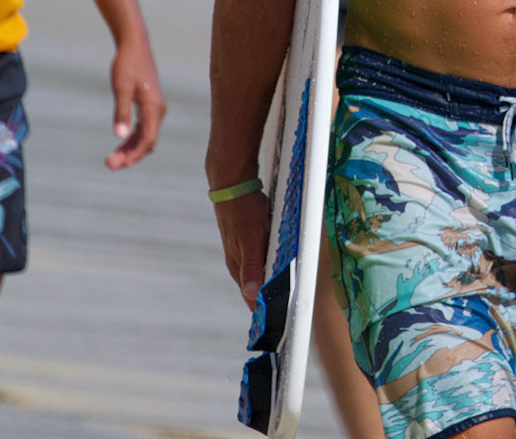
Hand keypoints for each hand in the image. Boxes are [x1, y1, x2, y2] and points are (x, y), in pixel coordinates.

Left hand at [105, 39, 165, 170]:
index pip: (148, 139)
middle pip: (147, 141)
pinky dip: (132, 138)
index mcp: (154, 107)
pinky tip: (120, 144)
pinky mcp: (148, 105)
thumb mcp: (121, 88)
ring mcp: (154, 108)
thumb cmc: (127, 64)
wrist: (134, 45)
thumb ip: (122, 112)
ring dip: (130, 149)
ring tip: (111, 159)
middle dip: (130, 155)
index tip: (120, 165)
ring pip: (145, 136)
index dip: (136, 155)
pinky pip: (143, 128)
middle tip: (109, 165)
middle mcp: (158, 110)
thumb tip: (120, 135)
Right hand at [214, 190, 272, 310]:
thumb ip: (252, 266)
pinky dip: (267, 271)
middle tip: (284, 319)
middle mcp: (238, 263)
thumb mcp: (251, 238)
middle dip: (267, 305)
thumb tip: (251, 294)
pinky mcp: (245, 241)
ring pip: (256, 277)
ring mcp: (240, 252)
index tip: (278, 329)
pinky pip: (258, 262)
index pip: (251, 299)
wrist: (231, 184)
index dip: (264, 314)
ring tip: (281, 302)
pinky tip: (275, 272)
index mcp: (239, 267)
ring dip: (267, 288)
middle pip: (254, 291)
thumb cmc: (243, 210)